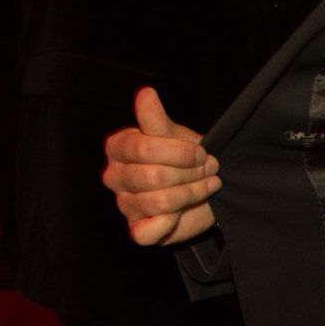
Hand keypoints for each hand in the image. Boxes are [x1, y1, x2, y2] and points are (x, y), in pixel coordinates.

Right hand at [102, 87, 219, 245]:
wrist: (205, 189)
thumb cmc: (186, 159)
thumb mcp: (175, 136)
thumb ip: (157, 119)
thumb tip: (146, 94)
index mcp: (118, 148)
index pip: (141, 147)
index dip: (177, 152)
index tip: (201, 153)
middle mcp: (115, 176)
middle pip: (152, 176)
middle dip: (189, 173)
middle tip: (209, 169)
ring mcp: (124, 204)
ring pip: (157, 201)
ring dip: (191, 193)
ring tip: (207, 185)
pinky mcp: (138, 229)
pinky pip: (148, 231)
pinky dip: (170, 222)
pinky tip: (182, 212)